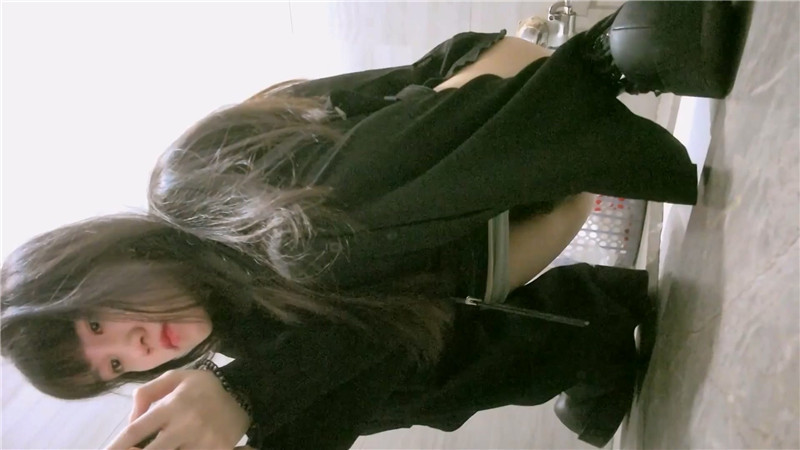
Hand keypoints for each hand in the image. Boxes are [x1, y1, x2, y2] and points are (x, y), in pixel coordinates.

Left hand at [107, 369, 250, 449]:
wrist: (242, 397)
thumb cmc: (203, 389)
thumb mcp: (176, 378)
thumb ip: (148, 392)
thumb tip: (130, 420)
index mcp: (173, 405)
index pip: (136, 430)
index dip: (116, 445)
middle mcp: (185, 425)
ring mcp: (202, 442)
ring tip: (158, 445)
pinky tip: (176, 448)